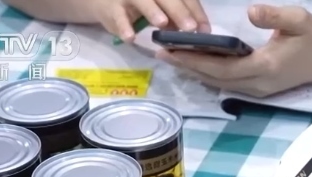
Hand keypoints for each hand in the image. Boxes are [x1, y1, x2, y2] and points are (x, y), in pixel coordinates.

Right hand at [95, 0, 209, 41]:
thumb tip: (198, 31)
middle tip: (190, 28)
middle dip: (179, 11)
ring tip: (162, 23)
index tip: (205, 30)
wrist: (106, 2)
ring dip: (152, 12)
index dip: (196, 12)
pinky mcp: (112, 8)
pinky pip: (118, 17)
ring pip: (142, 1)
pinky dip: (124, 27)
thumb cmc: (141, 6)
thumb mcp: (162, 10)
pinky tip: (131, 37)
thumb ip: (177, 18)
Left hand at [156, 5, 311, 97]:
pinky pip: (227, 84)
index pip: (222, 66)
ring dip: (194, 72)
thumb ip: (274, 15)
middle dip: (186, 66)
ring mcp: (259, 90)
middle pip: (214, 78)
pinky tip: (194, 66)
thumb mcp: (298, 19)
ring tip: (170, 58)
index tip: (171, 49)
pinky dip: (207, 75)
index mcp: (265, 67)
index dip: (194, 59)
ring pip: (219, 84)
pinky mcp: (259, 89)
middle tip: (159, 53)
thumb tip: (251, 11)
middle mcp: (258, 83)